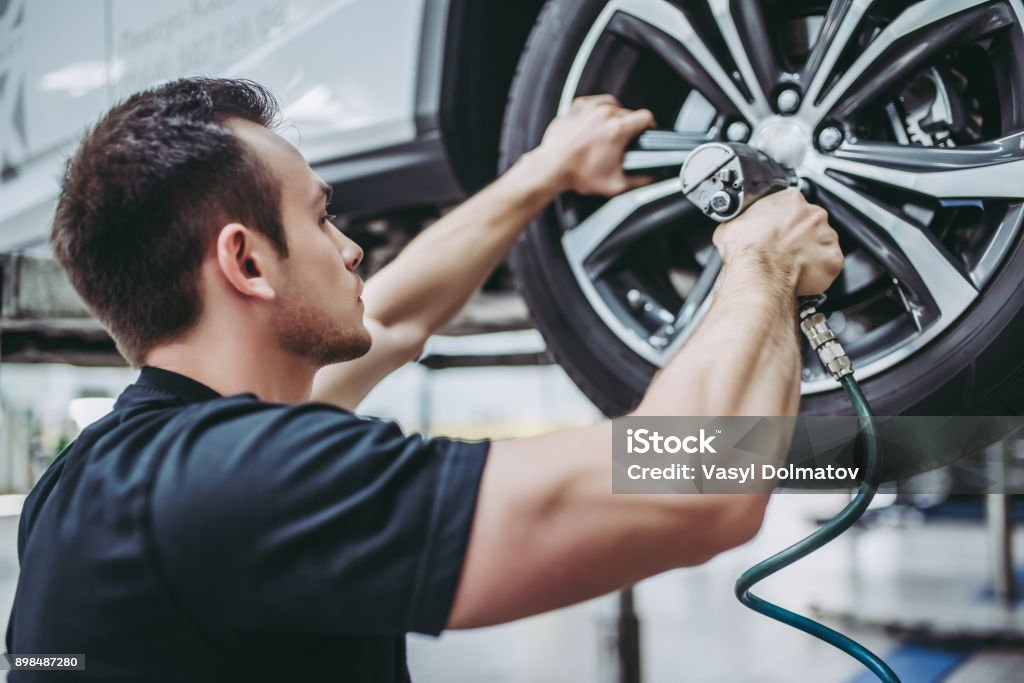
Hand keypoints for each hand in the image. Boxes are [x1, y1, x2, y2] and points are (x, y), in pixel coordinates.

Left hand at [532, 95, 655, 195]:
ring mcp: (589, 108)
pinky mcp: (577, 107)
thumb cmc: (578, 174)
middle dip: (629, 126)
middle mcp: (604, 114)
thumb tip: (652, 176)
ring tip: (610, 132)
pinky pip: (595, 102)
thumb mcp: (615, 184)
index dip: (649, 125)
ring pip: (613, 105)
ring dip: (615, 116)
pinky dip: (598, 111)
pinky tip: (596, 123)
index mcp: (617, 129)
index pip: (645, 117)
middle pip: (629, 113)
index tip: (647, 131)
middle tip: (622, 142)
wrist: (551, 168)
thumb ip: (640, 180)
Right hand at [712, 189, 843, 295]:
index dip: (782, 220)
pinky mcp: (833, 259)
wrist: (758, 274)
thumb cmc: (747, 249)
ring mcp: (826, 236)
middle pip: (810, 223)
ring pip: (822, 243)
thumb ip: (743, 220)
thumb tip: (737, 226)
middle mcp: (813, 214)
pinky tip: (801, 276)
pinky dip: (818, 272)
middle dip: (799, 236)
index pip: (791, 205)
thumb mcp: (731, 225)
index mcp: (790, 200)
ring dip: (809, 253)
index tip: (775, 231)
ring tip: (789, 266)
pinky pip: (829, 265)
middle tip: (781, 251)